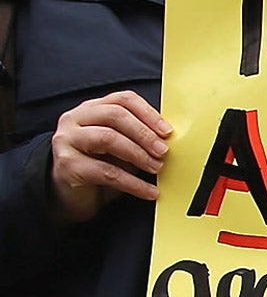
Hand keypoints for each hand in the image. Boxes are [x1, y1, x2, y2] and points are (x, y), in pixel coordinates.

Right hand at [48, 90, 170, 222]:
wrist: (72, 196)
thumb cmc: (100, 166)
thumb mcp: (120, 147)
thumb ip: (137, 137)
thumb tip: (169, 139)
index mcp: (92, 109)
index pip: (123, 100)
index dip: (148, 113)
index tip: (168, 131)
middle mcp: (75, 119)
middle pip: (115, 115)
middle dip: (144, 133)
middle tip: (163, 151)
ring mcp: (67, 140)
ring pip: (108, 138)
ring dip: (138, 154)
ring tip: (156, 168)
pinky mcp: (68, 165)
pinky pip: (106, 172)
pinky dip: (133, 183)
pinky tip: (149, 191)